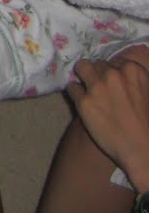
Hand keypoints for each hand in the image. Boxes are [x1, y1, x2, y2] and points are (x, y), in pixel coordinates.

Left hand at [66, 46, 148, 192]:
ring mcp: (97, 87)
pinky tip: (82, 104)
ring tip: (86, 90)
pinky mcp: (84, 102)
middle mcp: (114, 74)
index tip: (112, 84)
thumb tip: (121, 73)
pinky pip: (71, 87)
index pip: (115, 62)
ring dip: (83, 77)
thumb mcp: (148, 94)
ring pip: (81, 68)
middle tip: (100, 89)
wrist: (142, 150)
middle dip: (98, 75)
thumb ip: (135, 81)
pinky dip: (75, 94)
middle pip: (98, 64)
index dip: (112, 73)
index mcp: (133, 70)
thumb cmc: (148, 124)